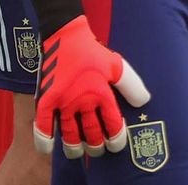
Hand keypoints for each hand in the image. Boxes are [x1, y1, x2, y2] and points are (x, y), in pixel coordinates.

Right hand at [33, 16, 150, 157]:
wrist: (66, 35)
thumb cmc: (92, 51)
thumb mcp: (117, 65)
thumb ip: (131, 84)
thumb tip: (144, 102)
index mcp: (101, 93)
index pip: (112, 124)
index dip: (116, 138)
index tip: (116, 144)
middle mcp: (83, 100)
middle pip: (91, 133)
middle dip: (96, 145)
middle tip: (98, 151)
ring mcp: (63, 101)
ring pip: (70, 133)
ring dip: (75, 146)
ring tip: (78, 152)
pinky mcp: (46, 99)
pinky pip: (43, 125)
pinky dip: (44, 139)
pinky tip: (49, 149)